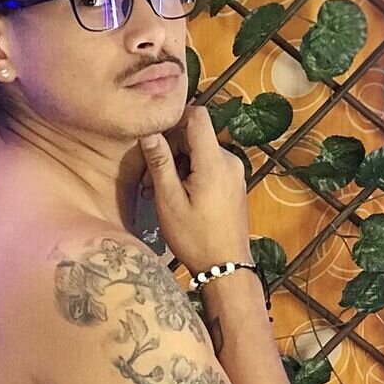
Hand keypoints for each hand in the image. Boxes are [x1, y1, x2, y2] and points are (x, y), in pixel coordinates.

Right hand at [139, 105, 252, 275]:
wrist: (226, 268)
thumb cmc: (195, 238)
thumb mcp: (169, 201)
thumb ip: (160, 163)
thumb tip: (149, 132)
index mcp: (215, 162)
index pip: (198, 116)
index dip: (174, 119)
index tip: (155, 138)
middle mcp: (230, 161)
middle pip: (196, 135)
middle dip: (170, 149)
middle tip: (148, 178)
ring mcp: (234, 173)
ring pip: (201, 152)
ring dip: (178, 165)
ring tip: (158, 191)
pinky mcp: (234, 184)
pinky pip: (210, 166)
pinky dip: (191, 174)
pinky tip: (176, 196)